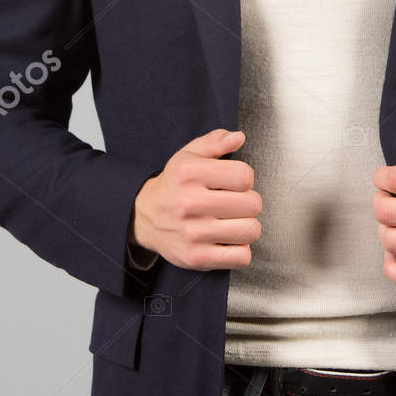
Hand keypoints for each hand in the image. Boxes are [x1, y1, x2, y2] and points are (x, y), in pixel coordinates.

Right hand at [130, 128, 261, 269]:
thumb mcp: (188, 155)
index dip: (245, 179)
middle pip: (252, 204)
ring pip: (251, 230)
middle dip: (249, 202)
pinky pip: (241, 257)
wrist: (143, 217)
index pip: (245, 176)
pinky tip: (228, 240)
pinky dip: (240, 250)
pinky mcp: (196, 257)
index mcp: (190, 173)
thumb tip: (238, 137)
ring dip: (247, 226)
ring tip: (232, 221)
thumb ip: (215, 142)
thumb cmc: (173, 185)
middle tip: (235, 203)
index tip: (235, 182)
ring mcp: (193, 233)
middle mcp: (190, 202)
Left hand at [372, 141, 395, 287]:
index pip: (394, 180)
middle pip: (386, 212)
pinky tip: (394, 253)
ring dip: (384, 229)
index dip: (381, 176)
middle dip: (379, 201)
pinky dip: (393, 267)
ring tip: (394, 221)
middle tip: (387, 197)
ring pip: (392, 242)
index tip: (385, 178)